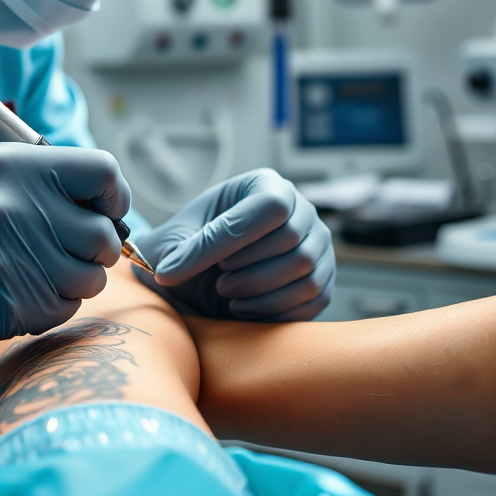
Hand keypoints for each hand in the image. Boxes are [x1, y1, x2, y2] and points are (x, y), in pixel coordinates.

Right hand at [0, 143, 130, 357]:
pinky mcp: (14, 303)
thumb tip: (104, 199)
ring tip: (37, 271)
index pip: (104, 172)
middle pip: (105, 233)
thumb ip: (41, 179)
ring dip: (75, 281)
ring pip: (91, 277)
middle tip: (67, 250)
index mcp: (14, 165)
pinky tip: (18, 293)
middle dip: (95, 248)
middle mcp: (18, 205)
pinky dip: (51, 306)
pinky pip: (66, 308)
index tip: (106, 210)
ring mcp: (17, 256)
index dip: (115, 196)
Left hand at [132, 169, 334, 320]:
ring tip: (229, 293)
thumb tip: (172, 270)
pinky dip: (274, 310)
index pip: (269, 206)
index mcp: (265, 185)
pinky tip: (245, 308)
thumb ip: (176, 252)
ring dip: (259, 292)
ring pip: (305, 270)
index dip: (233, 240)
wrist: (202, 279)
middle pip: (291, 240)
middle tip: (219, 280)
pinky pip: (313, 297)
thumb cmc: (188, 253)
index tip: (206, 264)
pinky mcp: (324, 278)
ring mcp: (318, 244)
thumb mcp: (171, 245)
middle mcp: (300, 209)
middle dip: (246, 270)